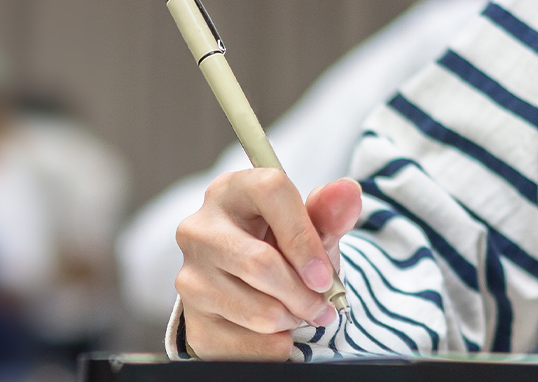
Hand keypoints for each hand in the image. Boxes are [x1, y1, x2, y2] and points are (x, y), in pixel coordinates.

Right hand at [175, 170, 359, 359]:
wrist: (250, 290)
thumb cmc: (283, 249)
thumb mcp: (311, 229)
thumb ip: (331, 212)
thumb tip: (347, 191)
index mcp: (231, 192)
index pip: (269, 192)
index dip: (304, 236)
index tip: (323, 275)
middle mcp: (199, 229)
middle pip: (258, 263)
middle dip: (303, 294)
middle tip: (322, 307)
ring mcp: (190, 277)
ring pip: (258, 312)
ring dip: (291, 320)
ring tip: (295, 313)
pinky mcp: (192, 322)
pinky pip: (247, 347)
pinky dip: (275, 346)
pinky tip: (274, 331)